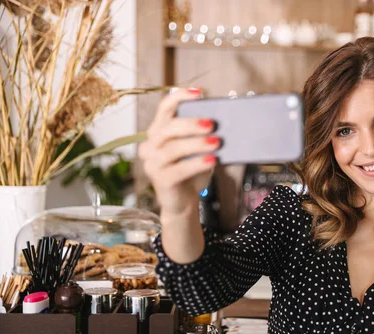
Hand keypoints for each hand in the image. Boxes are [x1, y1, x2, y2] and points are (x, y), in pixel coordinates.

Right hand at [138, 88, 220, 215]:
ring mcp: (152, 163)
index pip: (164, 108)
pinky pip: (178, 169)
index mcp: (159, 131)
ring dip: (197, 144)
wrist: (185, 201)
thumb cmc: (192, 170)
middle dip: (191, 124)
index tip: (200, 93)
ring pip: (173, 149)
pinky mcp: (160, 180)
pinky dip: (197, 163)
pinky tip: (212, 160)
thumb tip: (223, 121)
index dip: (179, 97)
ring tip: (217, 143)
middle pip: (167, 128)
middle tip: (212, 124)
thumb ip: (203, 135)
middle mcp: (150, 145)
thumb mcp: (198, 149)